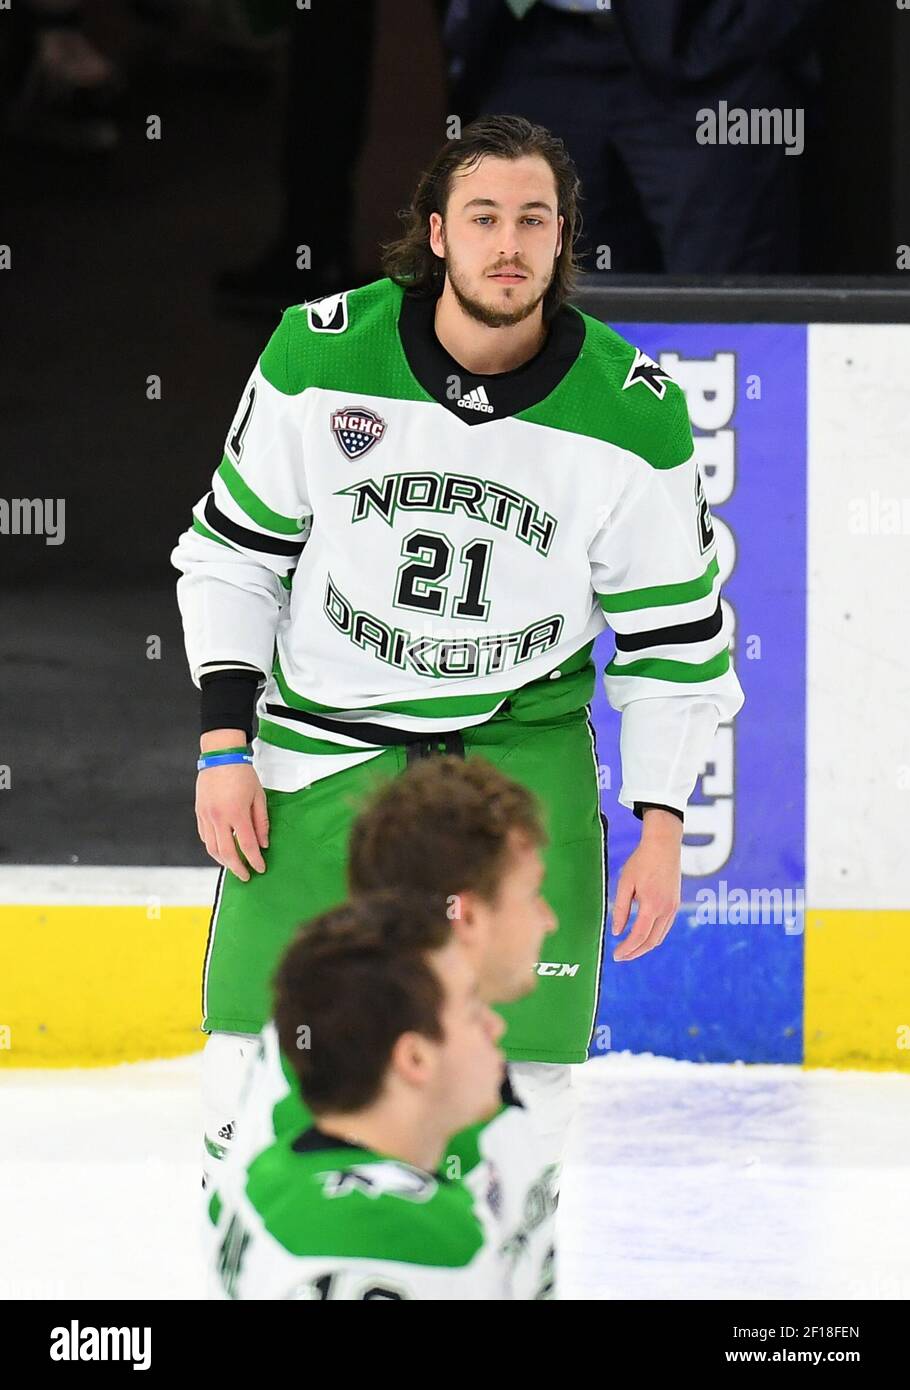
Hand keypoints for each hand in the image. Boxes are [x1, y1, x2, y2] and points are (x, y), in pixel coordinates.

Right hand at [196, 762, 268, 881]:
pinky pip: (205, 837)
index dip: (255, 860)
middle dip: (237, 868)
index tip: (261, 869)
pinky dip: (213, 847)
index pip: (247, 845)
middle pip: (227, 853)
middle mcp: (219, 818)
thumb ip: (261, 822)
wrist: (220, 756)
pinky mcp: (199, 813)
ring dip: (223, 861)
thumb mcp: (259, 797)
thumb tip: (263, 844)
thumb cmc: (243, 774)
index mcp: (237, 813)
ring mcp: (206, 816)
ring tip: (234, 866)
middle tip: (246, 876)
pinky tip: (221, 850)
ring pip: (212, 848)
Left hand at [611, 809, 681, 960]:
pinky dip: (653, 936)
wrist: (664, 845)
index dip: (627, 949)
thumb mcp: (625, 883)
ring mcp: (673, 907)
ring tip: (629, 949)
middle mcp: (666, 909)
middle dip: (635, 952)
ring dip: (645, 946)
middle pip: (651, 941)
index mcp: (652, 905)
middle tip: (621, 957)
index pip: (639, 936)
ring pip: (660, 936)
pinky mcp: (675, 904)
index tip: (616, 956)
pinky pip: (665, 927)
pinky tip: (642, 936)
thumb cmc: (641, 861)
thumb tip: (617, 931)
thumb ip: (620, 909)